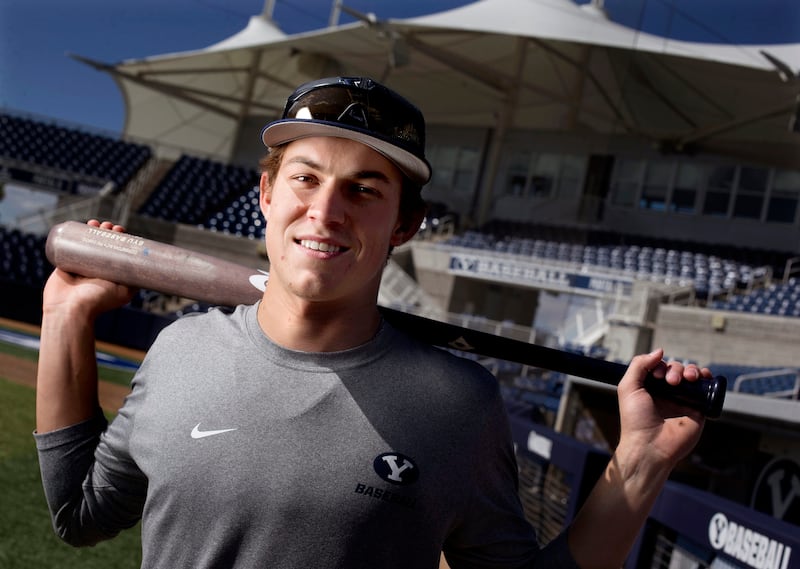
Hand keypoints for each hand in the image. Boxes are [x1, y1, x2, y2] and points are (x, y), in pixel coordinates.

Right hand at [43, 220, 136, 318]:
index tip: (121, 232)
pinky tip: (83, 226)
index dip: (120, 240)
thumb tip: (150, 268)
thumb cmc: (98, 301)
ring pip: (88, 243)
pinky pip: (70, 245)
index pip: (118, 252)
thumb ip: (135, 280)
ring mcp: (81, 266)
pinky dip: (76, 234)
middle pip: (103, 245)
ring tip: (96, 224)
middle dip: (107, 233)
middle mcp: (97, 270)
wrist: (69, 308)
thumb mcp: (124, 291)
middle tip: (110, 227)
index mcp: (111, 275)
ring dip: (93, 231)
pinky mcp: (65, 263)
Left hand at [616, 349, 708, 468]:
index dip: (662, 365)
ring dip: (691, 370)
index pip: (661, 367)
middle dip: (676, 369)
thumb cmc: (635, 419)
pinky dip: (707, 378)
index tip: (658, 375)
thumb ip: (639, 365)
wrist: (649, 446)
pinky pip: (706, 390)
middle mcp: (668, 394)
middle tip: (671, 382)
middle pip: (678, 370)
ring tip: (687, 379)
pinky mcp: (698, 410)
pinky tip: (703, 376)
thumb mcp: (628, 387)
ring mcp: (684, 401)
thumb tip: (659, 351)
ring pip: (692, 377)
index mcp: (651, 388)